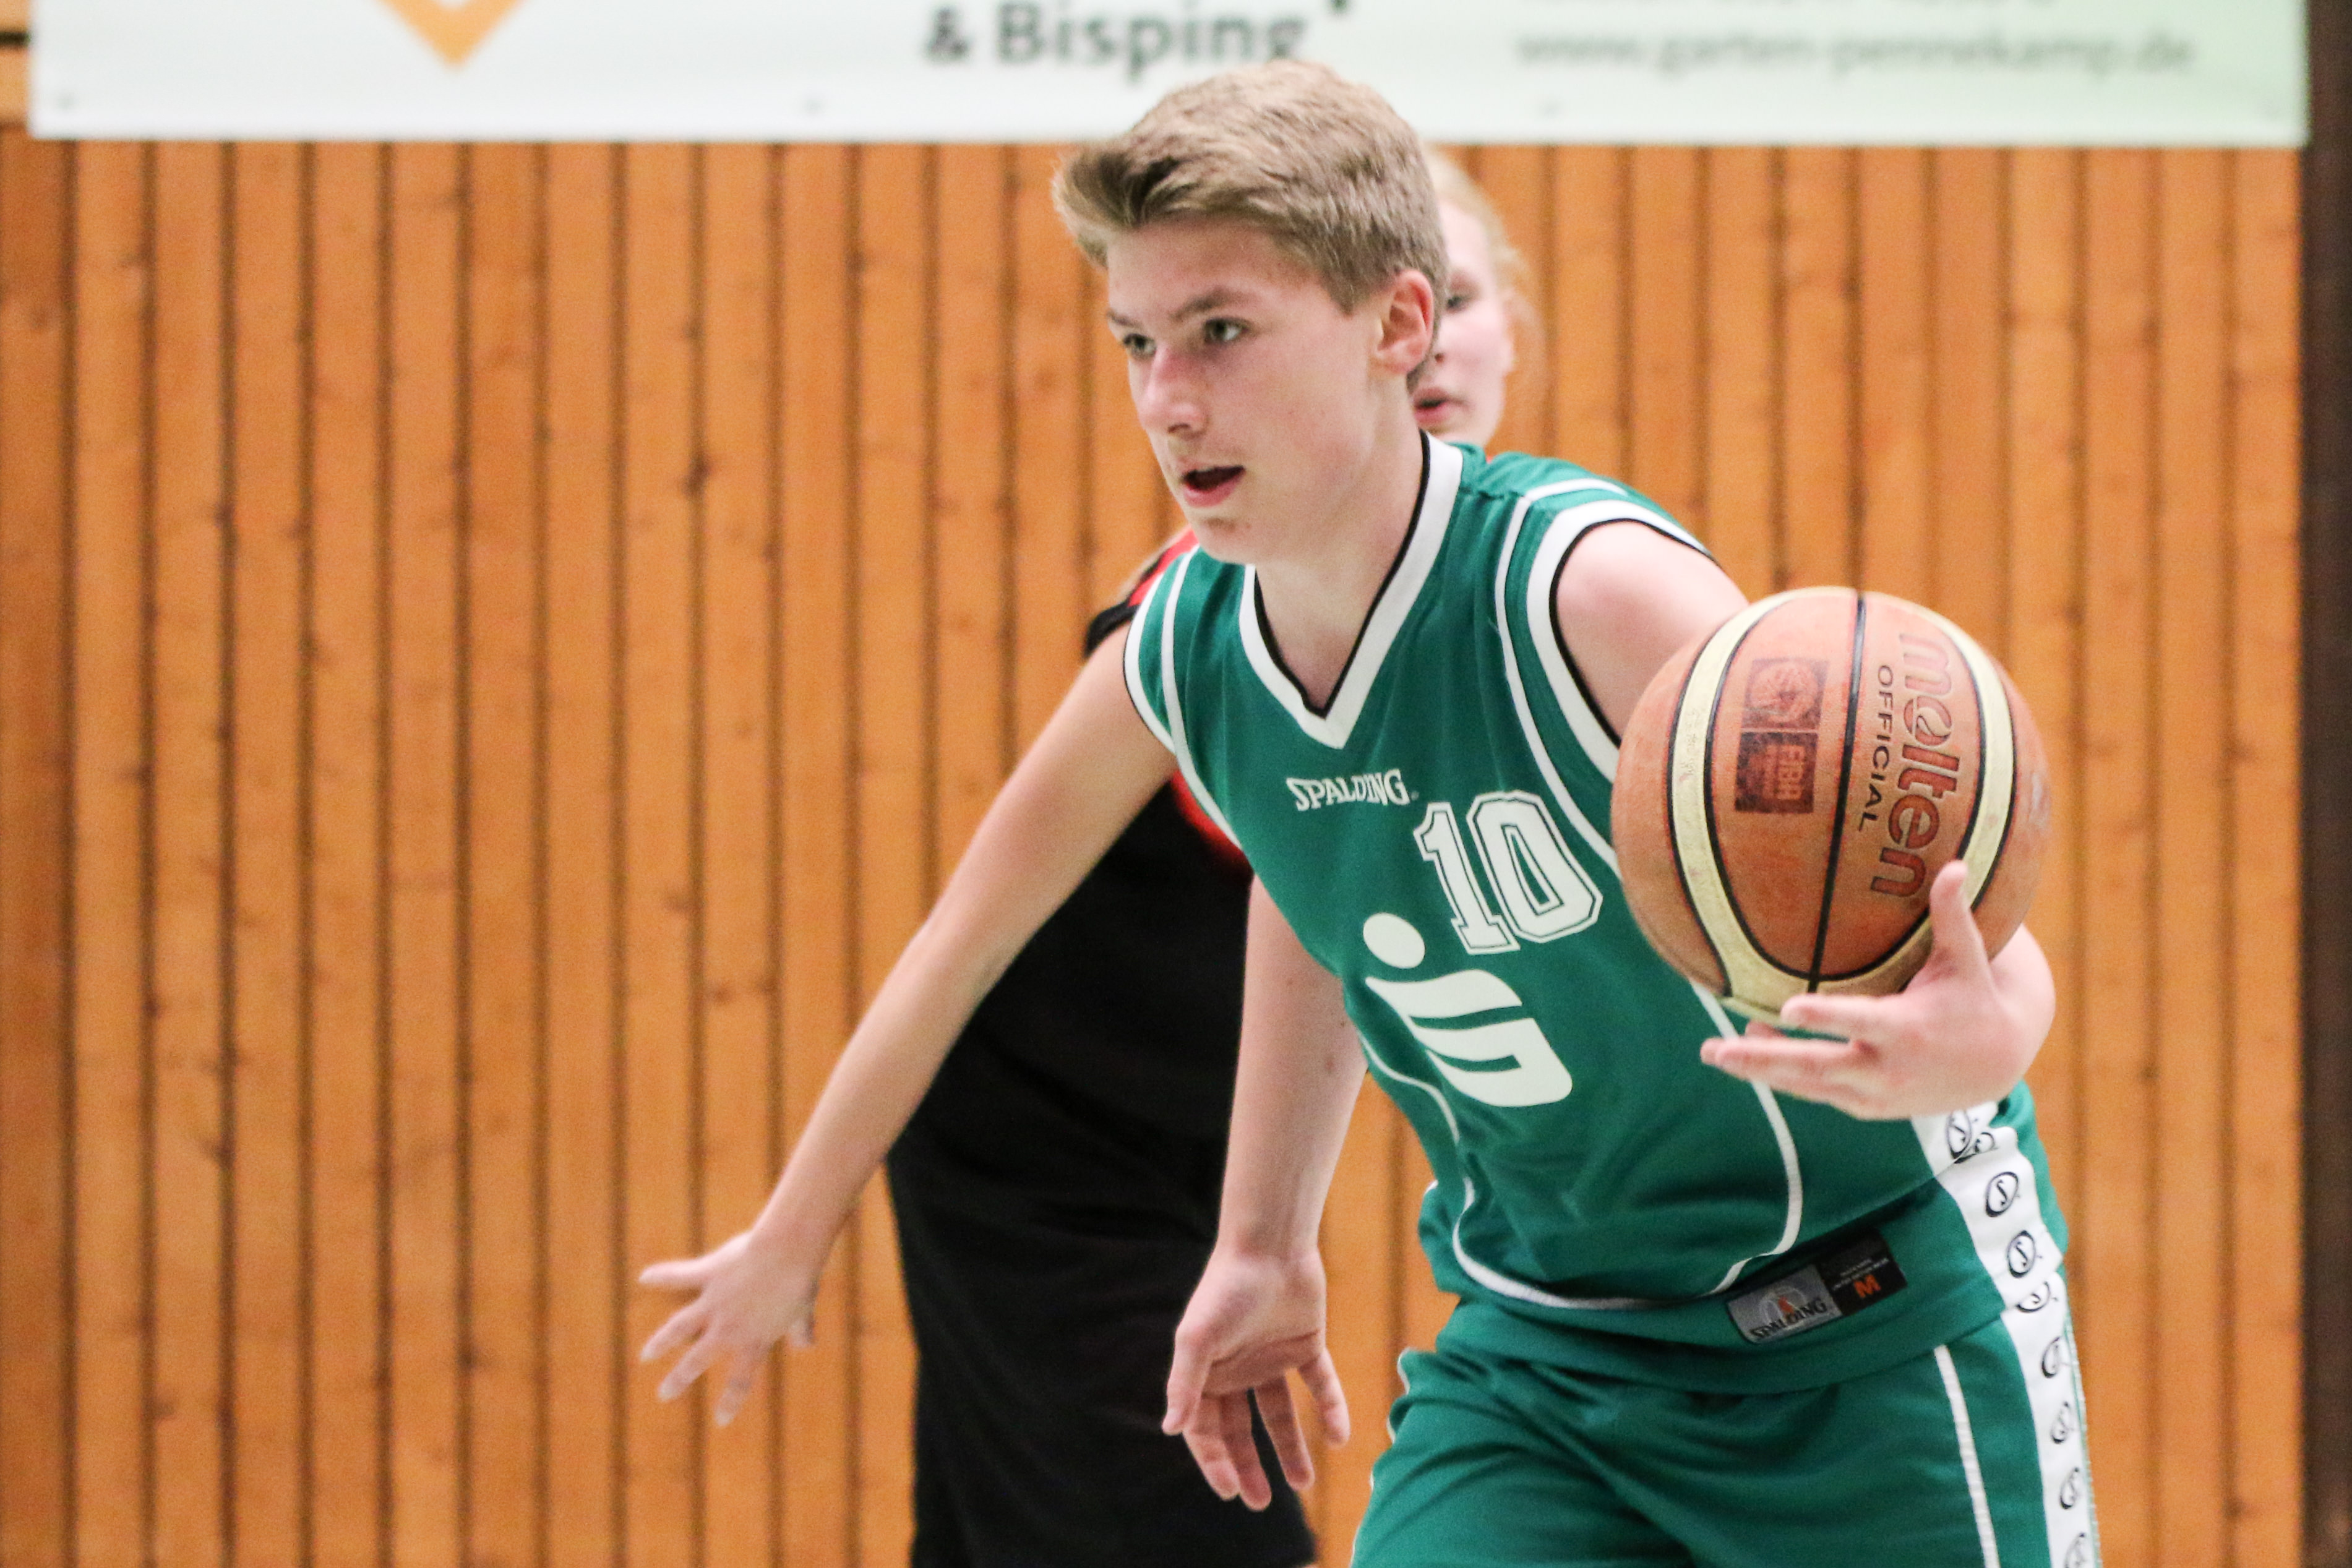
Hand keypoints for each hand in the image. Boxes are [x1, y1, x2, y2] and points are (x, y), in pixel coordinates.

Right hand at [638, 1229, 817, 1425]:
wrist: (786, 1254)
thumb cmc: (799, 1281)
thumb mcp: (803, 1311)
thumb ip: (802, 1329)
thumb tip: (807, 1345)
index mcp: (754, 1340)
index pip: (740, 1379)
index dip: (731, 1402)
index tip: (721, 1420)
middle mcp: (728, 1328)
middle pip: (697, 1361)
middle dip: (679, 1379)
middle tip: (663, 1395)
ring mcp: (714, 1303)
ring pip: (679, 1327)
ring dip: (661, 1341)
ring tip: (647, 1354)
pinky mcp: (707, 1275)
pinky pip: (679, 1276)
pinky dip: (662, 1276)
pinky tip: (645, 1277)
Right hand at [1162, 1245, 1349, 1509]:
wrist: (1271, 1244)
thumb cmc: (1226, 1288)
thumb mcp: (1197, 1338)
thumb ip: (1185, 1384)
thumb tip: (1170, 1429)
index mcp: (1207, 1371)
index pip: (1206, 1428)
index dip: (1215, 1461)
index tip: (1231, 1491)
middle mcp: (1237, 1369)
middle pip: (1241, 1429)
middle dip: (1248, 1465)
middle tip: (1260, 1502)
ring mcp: (1272, 1358)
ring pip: (1280, 1414)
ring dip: (1291, 1448)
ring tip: (1304, 1483)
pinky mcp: (1306, 1345)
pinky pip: (1320, 1386)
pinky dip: (1331, 1409)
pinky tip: (1340, 1436)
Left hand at [1699, 861, 2053, 1119]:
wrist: (1995, 1066)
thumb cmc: (1973, 999)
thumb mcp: (1967, 959)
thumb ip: (1952, 915)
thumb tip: (1957, 864)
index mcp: (1909, 1029)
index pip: (1862, 1021)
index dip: (1826, 1017)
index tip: (1787, 1008)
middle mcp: (1888, 1068)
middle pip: (1817, 1066)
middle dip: (1765, 1058)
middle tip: (1714, 1049)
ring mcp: (1874, 1095)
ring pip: (1808, 1086)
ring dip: (1760, 1071)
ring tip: (1713, 1053)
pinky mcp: (1865, 1107)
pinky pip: (1816, 1093)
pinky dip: (1783, 1078)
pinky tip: (1747, 1056)